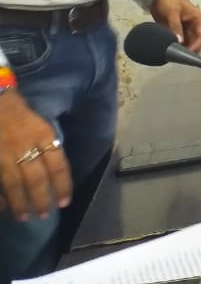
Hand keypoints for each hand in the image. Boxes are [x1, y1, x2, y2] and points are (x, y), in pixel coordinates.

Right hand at [0, 91, 71, 219]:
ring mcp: (4, 153)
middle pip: (36, 179)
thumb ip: (48, 144)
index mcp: (43, 135)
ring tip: (24, 217)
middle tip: (44, 215)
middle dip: (41, 200)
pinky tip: (3, 207)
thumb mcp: (41, 124)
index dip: (62, 186)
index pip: (58, 165)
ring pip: (14, 184)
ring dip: (20, 203)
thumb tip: (55, 169)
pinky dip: (0, 196)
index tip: (65, 202)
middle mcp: (25, 145)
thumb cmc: (19, 112)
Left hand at [151, 0, 200, 51]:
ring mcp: (188, 31)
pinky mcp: (180, 34)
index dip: (197, 46)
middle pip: (198, 43)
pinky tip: (171, 52)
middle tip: (178, 56)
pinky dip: (177, 48)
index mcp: (199, 19)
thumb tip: (179, 41)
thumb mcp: (172, 13)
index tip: (187, 54)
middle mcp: (196, 26)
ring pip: (190, 45)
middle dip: (190, 50)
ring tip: (173, 55)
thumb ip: (175, 27)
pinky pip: (182, 44)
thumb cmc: (169, 0)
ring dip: (183, 50)